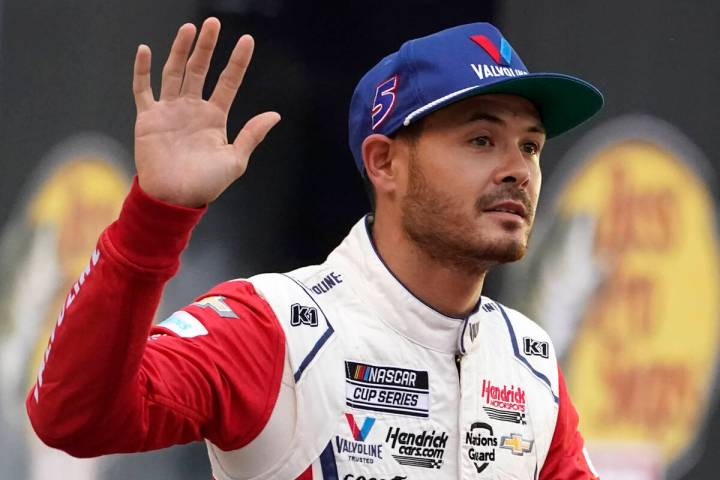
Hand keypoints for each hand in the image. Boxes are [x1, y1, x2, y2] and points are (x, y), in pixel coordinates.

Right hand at [132, 18, 280, 206]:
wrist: (174, 198)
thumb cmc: (206, 184)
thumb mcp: (235, 159)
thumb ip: (252, 134)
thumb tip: (275, 114)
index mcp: (215, 117)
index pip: (228, 82)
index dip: (238, 61)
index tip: (247, 40)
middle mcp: (193, 109)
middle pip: (200, 70)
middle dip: (207, 47)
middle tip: (213, 23)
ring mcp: (170, 111)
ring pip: (175, 72)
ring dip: (181, 50)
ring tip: (190, 29)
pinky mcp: (148, 118)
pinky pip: (143, 89)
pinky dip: (143, 70)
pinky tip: (146, 50)